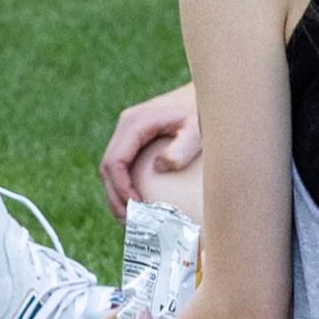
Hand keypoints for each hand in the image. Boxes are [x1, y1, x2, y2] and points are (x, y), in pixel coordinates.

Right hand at [99, 82, 199, 212]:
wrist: (211, 95)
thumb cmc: (205, 112)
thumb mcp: (198, 128)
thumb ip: (182, 147)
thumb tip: (160, 166)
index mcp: (135, 123)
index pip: (114, 162)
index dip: (121, 189)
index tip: (136, 209)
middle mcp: (127, 127)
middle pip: (107, 169)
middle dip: (116, 199)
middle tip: (131, 224)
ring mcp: (130, 134)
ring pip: (112, 170)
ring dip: (118, 197)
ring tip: (134, 221)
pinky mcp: (137, 141)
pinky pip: (124, 167)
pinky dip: (126, 188)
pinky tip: (140, 206)